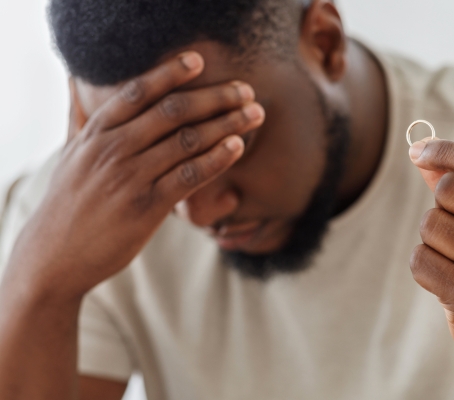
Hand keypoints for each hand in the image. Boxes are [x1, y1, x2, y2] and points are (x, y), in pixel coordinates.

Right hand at [5, 51, 264, 299]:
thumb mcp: (69, 156)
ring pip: (186, 141)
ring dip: (226, 124)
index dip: (170, 73)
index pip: (137, 92)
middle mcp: (113, 149)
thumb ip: (80, 120)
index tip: (199, 61)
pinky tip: (237, 146)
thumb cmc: (68, 203)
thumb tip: (76, 85)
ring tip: (254, 114)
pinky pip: (189, 176)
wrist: (54, 256)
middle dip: (214, 97)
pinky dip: (216, 159)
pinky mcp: (146, 208)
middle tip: (245, 90)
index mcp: (96, 133)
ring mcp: (130, 178)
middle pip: (172, 111)